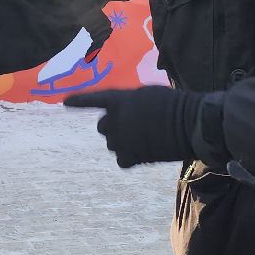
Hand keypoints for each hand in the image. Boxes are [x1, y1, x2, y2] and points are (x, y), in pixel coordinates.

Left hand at [63, 86, 203, 168]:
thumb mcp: (149, 94)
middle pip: (102, 127)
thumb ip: (131, 103)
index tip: (65, 103)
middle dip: (114, 128)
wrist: (189, 123)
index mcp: (119, 100)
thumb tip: (127, 115)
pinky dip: (131, 158)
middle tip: (133, 128)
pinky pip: (123, 160)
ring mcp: (120, 139)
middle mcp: (115, 119)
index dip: (79, 101)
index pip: (94, 100)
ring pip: (112, 144)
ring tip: (146, 139)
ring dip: (123, 142)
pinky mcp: (130, 156)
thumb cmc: (175, 105)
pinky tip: (146, 152)